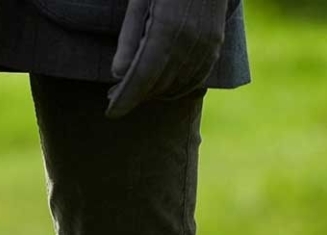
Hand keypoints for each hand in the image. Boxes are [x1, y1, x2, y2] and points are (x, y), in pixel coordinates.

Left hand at [106, 0, 229, 118]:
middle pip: (158, 85)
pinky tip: (163, 86)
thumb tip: (118, 74)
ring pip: (177, 85)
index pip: (141, 78)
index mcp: (166, 29)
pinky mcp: (216, 43)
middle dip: (136, 96)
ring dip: (155, 94)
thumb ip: (130, 37)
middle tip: (115, 96)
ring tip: (136, 91)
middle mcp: (189, 42)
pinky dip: (178, 87)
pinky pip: (197, 77)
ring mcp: (206, 45)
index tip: (110, 113)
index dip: (125, 99)